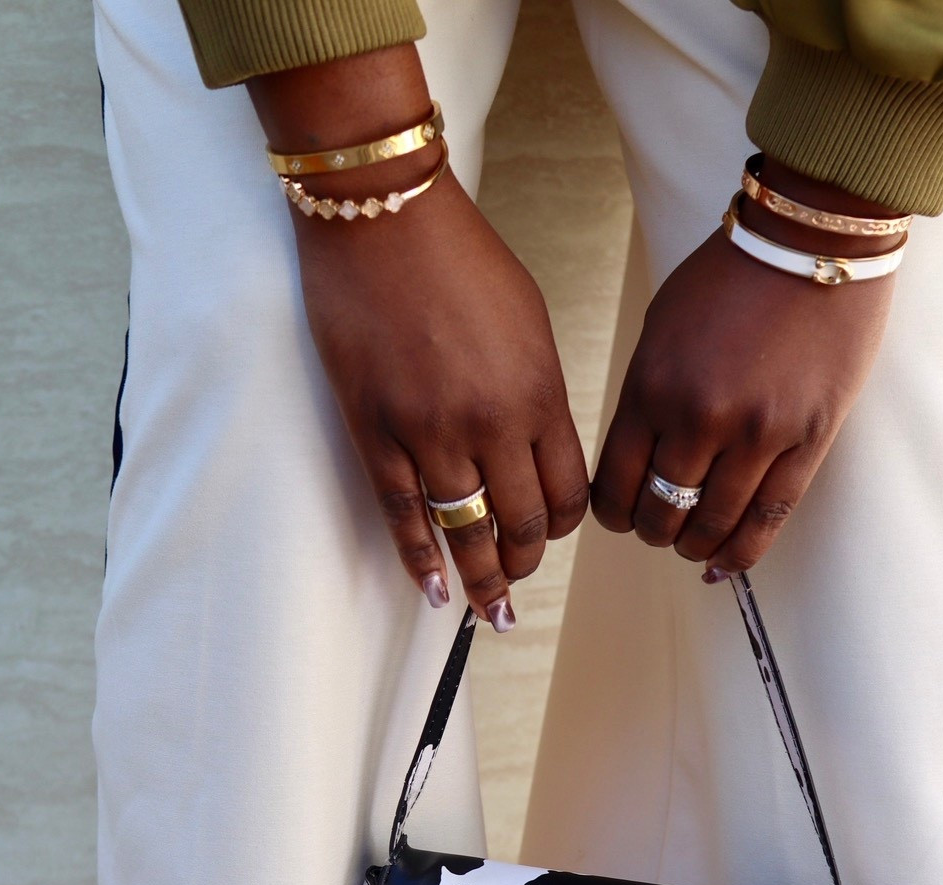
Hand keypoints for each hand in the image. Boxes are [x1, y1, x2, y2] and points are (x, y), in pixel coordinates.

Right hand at [250, 53, 587, 625]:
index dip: (562, 527)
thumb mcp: (528, 322)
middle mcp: (490, 423)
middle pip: (522, 524)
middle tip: (519, 578)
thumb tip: (537, 451)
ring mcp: (430, 432)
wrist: (382, 217)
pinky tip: (435, 592)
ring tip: (490, 609)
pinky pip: (403, 515)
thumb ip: (539, 394)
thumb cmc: (459, 258)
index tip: (552, 534)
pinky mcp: (376, 432)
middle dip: (525, 562)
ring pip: (467, 532)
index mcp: (539, 394)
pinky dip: (421, 560)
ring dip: (481, 579)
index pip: (566, 494)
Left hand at [591, 161, 901, 574]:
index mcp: (651, 386)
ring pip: (713, 525)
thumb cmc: (732, 278)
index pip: (616, 483)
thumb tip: (636, 466)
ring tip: (694, 545)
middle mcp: (698, 417)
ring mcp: (756, 432)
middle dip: (654, 532)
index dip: (614, 514)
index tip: (621, 516)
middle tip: (661, 530)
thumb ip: (646, 398)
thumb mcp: (662, 329)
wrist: (812, 239)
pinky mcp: (806, 439)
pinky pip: (767, 519)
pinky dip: (742, 552)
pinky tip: (726, 565)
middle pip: (661, 513)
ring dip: (696, 546)